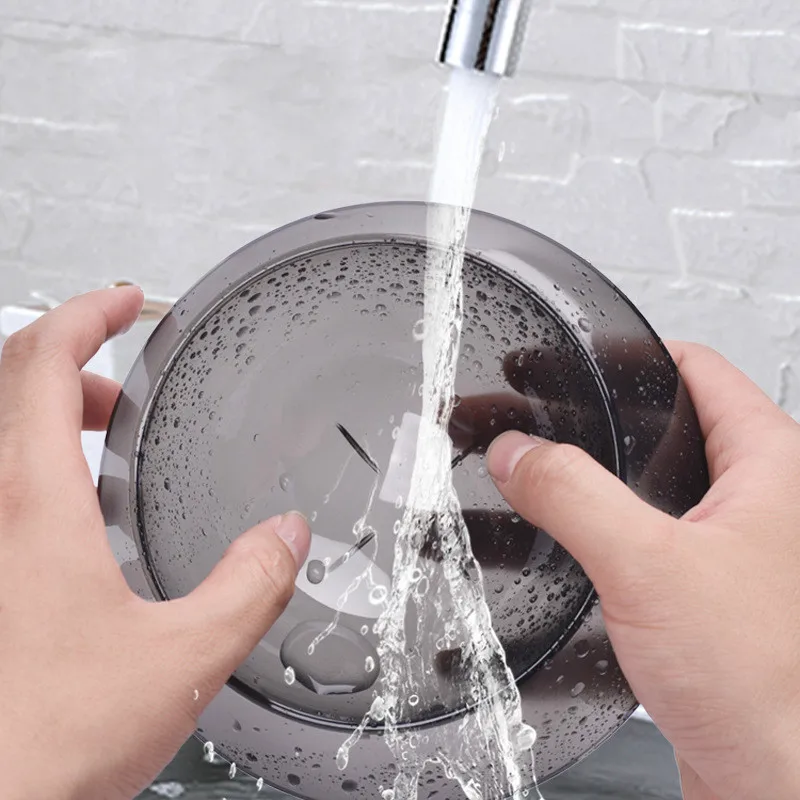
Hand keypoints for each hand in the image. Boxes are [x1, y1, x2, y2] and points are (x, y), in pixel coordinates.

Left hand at [0, 288, 309, 799]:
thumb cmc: (39, 748)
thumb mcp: (181, 658)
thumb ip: (249, 586)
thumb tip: (286, 536)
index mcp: (31, 508)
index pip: (44, 364)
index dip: (87, 315)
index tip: (125, 299)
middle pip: (10, 386)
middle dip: (74, 363)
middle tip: (127, 380)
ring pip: (1, 436)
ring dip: (50, 413)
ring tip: (104, 435)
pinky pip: (0, 486)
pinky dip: (35, 465)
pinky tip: (75, 516)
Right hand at [487, 342, 799, 799]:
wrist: (773, 779)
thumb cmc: (763, 684)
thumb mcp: (650, 565)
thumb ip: (574, 495)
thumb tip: (518, 452)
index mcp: (771, 465)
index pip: (697, 370)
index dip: (630, 354)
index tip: (573, 357)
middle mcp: (757, 500)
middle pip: (664, 426)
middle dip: (594, 418)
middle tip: (535, 412)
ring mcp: (730, 545)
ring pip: (648, 484)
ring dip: (589, 475)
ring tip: (530, 470)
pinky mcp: (703, 589)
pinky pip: (641, 535)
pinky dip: (598, 525)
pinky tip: (559, 537)